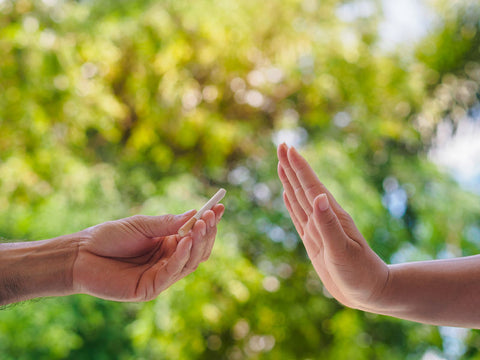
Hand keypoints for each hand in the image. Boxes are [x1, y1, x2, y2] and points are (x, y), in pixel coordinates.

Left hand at [72, 205, 223, 301]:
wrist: (81, 254)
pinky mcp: (151, 288)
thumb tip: (195, 213)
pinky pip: (173, 273)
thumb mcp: (142, 225)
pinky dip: (182, 256)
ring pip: (190, 262)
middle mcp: (168, 261)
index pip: (195, 236)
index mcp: (168, 244)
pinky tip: (185, 240)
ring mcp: (161, 276)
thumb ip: (167, 223)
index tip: (219, 207)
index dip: (208, 223)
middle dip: (206, 233)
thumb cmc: (109, 237)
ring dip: (198, 243)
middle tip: (210, 216)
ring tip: (200, 224)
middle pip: (198, 250)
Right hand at [277, 144, 388, 309]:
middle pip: (303, 187)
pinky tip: (288, 195)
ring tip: (282, 165)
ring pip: (299, 199)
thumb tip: (317, 196)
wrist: (369, 292)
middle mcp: (323, 218)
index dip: (298, 167)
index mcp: (330, 216)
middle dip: (291, 166)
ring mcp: (318, 228)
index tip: (287, 148)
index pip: (310, 186)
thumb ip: (328, 225)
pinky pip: (299, 217)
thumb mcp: (343, 251)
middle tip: (281, 145)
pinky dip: (292, 203)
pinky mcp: (314, 240)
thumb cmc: (359, 274)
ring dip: (290, 181)